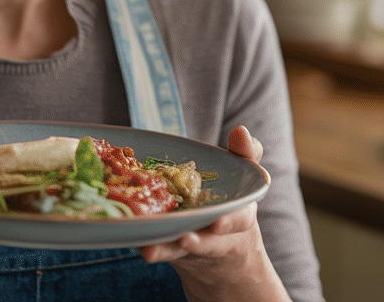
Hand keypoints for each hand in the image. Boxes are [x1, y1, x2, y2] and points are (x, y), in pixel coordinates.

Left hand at [140, 126, 290, 301]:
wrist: (222, 253)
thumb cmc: (231, 202)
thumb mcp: (244, 178)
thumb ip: (246, 153)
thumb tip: (241, 130)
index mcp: (239, 216)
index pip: (241, 220)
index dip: (230, 222)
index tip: (218, 224)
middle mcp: (217, 236)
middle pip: (211, 243)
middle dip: (199, 242)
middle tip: (186, 240)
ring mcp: (194, 247)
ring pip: (181, 251)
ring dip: (168, 250)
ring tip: (151, 251)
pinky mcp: (174, 253)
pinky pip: (162, 252)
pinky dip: (151, 249)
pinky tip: (137, 246)